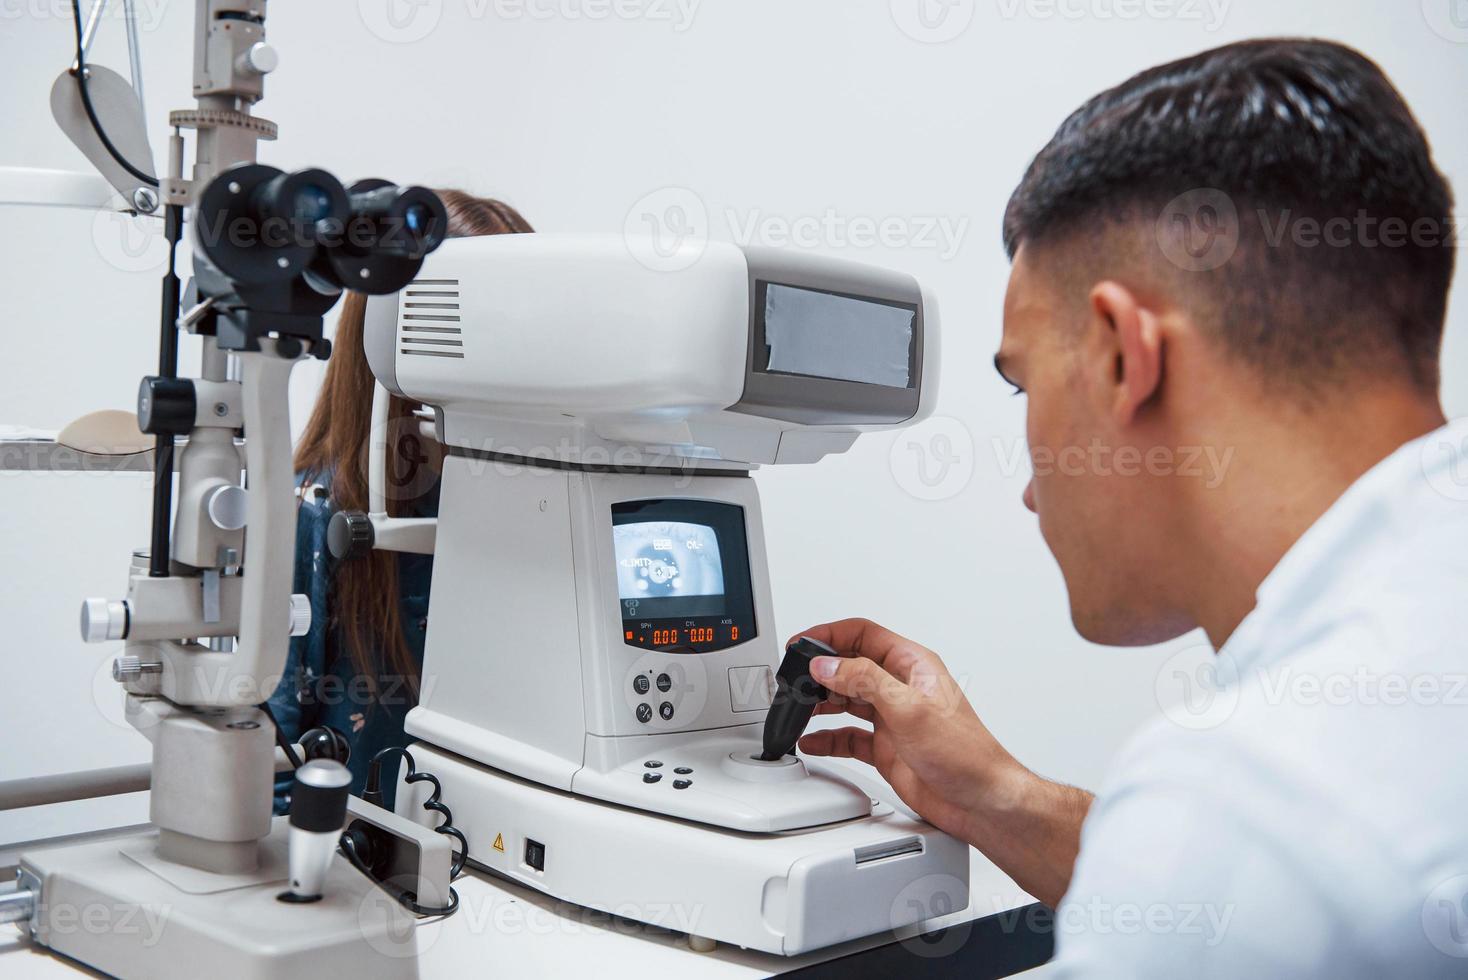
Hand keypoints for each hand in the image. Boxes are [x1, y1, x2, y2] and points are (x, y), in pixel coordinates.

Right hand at [792, 618, 1022, 842]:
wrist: (979, 801)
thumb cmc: (964, 753)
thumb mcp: (909, 708)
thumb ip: (864, 681)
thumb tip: (827, 666)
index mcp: (912, 665)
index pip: (863, 635)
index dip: (830, 635)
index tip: (802, 645)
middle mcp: (900, 688)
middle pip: (850, 666)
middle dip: (820, 672)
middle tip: (794, 680)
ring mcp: (892, 718)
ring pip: (846, 700)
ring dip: (820, 703)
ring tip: (797, 708)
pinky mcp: (886, 747)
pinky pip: (849, 736)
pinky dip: (828, 737)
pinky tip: (812, 741)